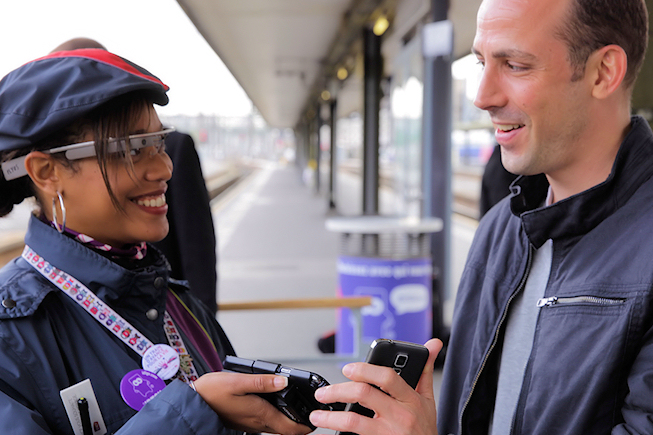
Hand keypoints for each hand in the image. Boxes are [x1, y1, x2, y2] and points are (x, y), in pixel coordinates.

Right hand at [193, 371, 311, 434]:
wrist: (193, 403)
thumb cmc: (211, 392)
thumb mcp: (238, 381)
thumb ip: (263, 381)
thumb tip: (284, 381)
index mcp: (260, 413)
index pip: (290, 428)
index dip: (306, 427)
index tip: (317, 420)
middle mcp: (257, 422)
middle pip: (286, 429)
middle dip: (300, 424)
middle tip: (312, 414)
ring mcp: (251, 424)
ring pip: (276, 427)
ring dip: (289, 421)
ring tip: (299, 409)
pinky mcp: (244, 421)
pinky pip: (266, 424)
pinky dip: (277, 418)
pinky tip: (276, 406)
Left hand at [309, 338, 442, 434]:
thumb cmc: (425, 429)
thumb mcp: (428, 400)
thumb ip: (424, 371)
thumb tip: (433, 344)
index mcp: (410, 399)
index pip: (387, 377)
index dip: (364, 369)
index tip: (346, 368)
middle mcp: (400, 415)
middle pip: (364, 394)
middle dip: (338, 391)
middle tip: (323, 393)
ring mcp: (389, 433)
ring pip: (353, 421)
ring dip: (330, 417)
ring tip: (317, 417)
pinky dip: (339, 434)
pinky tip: (329, 432)